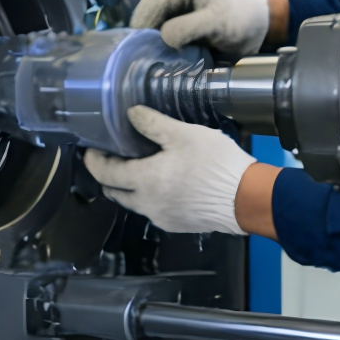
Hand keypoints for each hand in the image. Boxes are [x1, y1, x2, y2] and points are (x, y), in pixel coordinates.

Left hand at [83, 105, 254, 234]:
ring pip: (134, 203)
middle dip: (107, 175)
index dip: (93, 160)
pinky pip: (153, 211)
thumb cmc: (215, 165)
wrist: (248, 199)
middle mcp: (147, 204)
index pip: (104, 173)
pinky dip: (149, 197)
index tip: (91, 149)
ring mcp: (162, 218)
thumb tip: (130, 113)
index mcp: (143, 181)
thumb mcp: (183, 135)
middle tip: (113, 157)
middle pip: (114, 191)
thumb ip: (152, 123)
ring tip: (139, 168)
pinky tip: (162, 184)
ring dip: (129, 187)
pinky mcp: (177, 225)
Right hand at [130, 0, 278, 55]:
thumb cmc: (245, 19)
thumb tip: (161, 38)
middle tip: (156, 57)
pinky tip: (174, 50)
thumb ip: (186, 28)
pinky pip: (163, 26)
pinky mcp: (181, 11)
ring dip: (156, 38)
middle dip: (149, 35)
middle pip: (147, 13)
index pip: (148, 6)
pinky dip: (165, 40)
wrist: (264, 19)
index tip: (147, 53)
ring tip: (166, 55)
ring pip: (153, 21)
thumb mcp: (218, 23)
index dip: (143, 29)